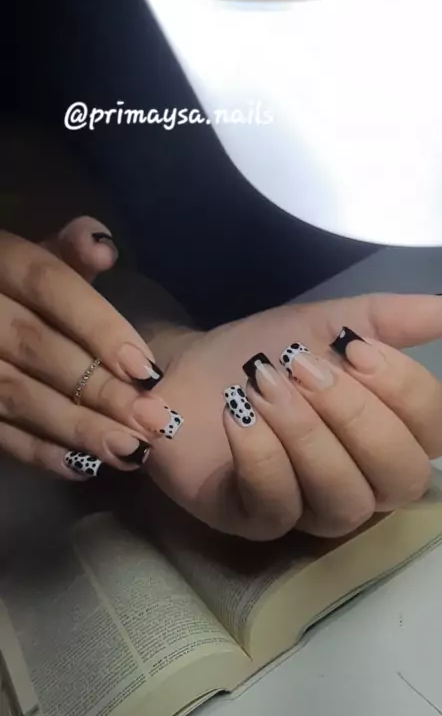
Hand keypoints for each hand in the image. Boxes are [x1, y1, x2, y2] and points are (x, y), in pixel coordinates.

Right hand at [0, 220, 184, 477]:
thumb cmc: (10, 285)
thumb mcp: (33, 256)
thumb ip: (69, 250)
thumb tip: (105, 248)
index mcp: (0, 260)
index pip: (49, 284)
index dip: (99, 326)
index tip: (147, 369)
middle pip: (37, 347)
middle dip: (99, 388)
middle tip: (152, 421)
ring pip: (17, 395)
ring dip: (77, 427)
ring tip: (130, 450)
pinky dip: (39, 453)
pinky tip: (85, 467)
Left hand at [148, 293, 441, 539]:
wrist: (187, 369)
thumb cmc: (265, 355)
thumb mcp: (323, 325)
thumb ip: (384, 320)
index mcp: (390, 433)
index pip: (440, 431)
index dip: (410, 391)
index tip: (356, 348)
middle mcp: (362, 481)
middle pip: (401, 477)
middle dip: (357, 415)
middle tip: (303, 367)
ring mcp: (309, 508)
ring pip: (343, 501)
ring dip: (306, 435)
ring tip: (263, 383)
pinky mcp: (255, 521)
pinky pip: (276, 510)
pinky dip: (260, 456)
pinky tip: (237, 414)